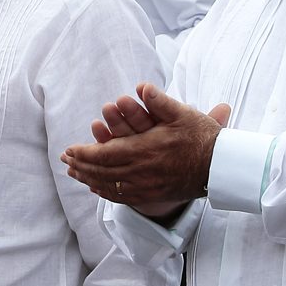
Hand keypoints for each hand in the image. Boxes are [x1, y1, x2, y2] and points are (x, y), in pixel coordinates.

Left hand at [61, 83, 231, 218]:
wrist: (220, 167)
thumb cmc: (202, 137)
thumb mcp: (183, 114)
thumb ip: (159, 101)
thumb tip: (142, 86)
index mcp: (144, 149)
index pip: (105, 154)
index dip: (84, 153)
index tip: (69, 150)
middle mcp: (142, 171)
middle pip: (102, 172)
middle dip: (81, 166)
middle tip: (66, 162)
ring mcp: (147, 186)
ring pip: (110, 186)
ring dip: (89, 180)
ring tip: (75, 174)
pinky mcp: (154, 195)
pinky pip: (123, 198)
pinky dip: (106, 193)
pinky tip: (98, 189)